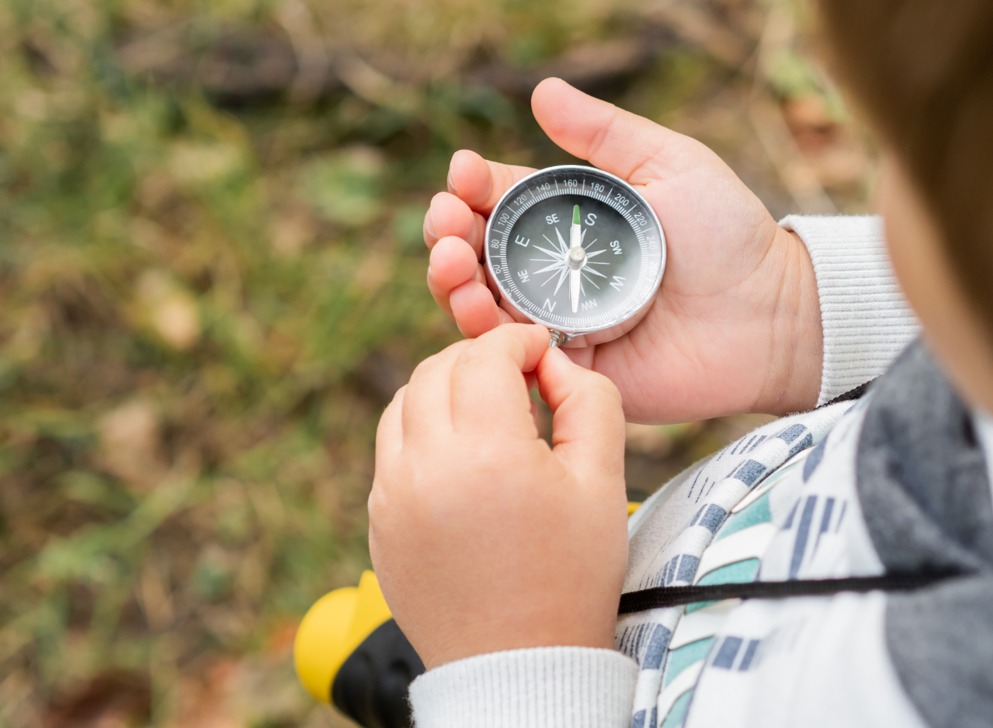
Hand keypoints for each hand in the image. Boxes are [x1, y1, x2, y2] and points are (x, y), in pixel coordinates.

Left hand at [368, 324, 627, 669]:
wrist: (519, 664)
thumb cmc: (571, 575)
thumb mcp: (603, 481)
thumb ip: (590, 401)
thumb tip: (554, 363)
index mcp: (485, 452)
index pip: (485, 355)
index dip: (517, 339)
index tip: (541, 348)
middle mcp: (425, 466)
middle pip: (436, 369)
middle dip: (478, 357)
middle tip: (517, 374)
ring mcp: (391, 495)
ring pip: (402, 403)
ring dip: (442, 388)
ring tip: (486, 409)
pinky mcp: (379, 521)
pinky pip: (390, 450)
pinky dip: (420, 430)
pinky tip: (460, 452)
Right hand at [425, 78, 822, 422]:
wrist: (769, 314)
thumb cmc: (728, 234)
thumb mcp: (670, 165)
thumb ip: (606, 134)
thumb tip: (542, 89)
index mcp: (571, 220)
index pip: (501, 201)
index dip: (471, 187)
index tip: (463, 173)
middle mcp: (555, 272)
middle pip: (479, 254)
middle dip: (449, 234)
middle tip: (447, 222)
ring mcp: (559, 323)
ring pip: (484, 306)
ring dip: (453, 283)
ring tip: (450, 264)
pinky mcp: (572, 370)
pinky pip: (516, 358)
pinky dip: (486, 339)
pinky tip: (478, 311)